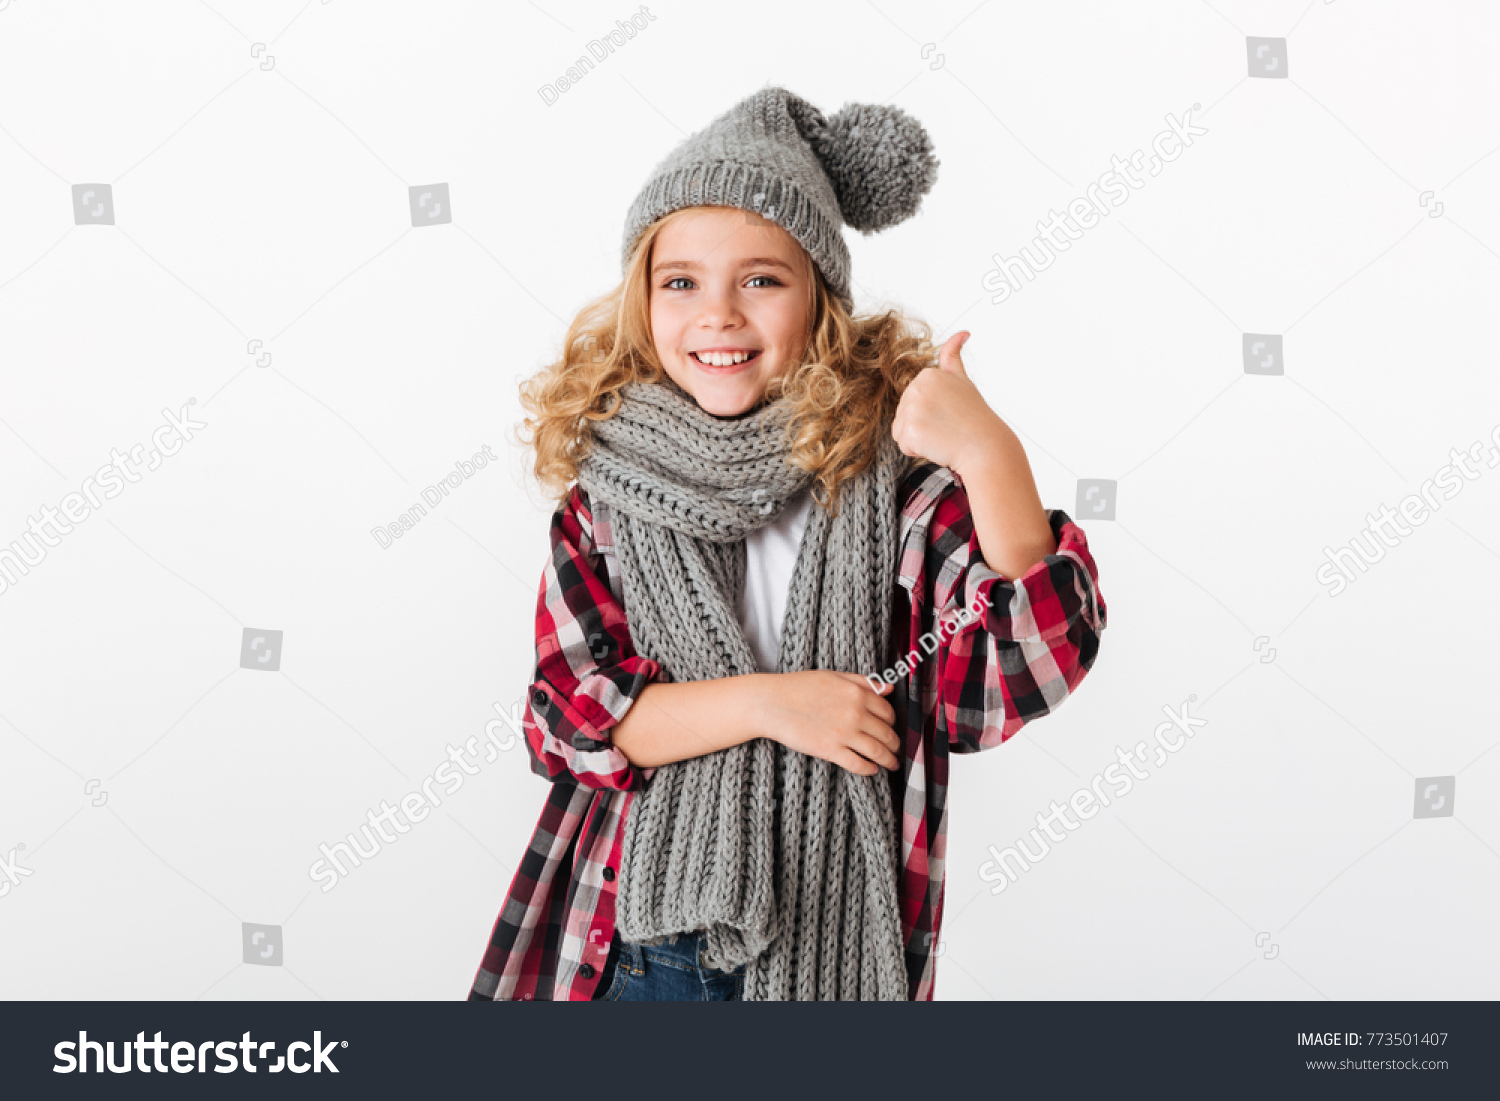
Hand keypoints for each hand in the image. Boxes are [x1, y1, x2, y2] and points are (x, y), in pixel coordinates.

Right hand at [754, 671, 899, 774]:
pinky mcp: (831, 750)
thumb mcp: (833, 676)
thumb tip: (887, 688)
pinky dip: (870, 769)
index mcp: (857, 693)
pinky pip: (859, 764)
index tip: (890, 728)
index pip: (888, 712)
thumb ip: (862, 682)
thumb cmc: (799, 686)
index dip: (892, 722)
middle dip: (895, 744)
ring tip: (892, 764)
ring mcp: (844, 733)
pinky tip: (872, 769)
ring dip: (889, 760)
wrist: (771, 703)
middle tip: (896, 750)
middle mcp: (855, 713)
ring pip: (878, 751)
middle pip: (887, 733)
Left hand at [890, 331, 1006, 474]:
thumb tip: (962, 332)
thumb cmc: (975, 417)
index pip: (912, 400)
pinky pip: (903, 445)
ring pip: (901, 430)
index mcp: (927, 375)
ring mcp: (912, 409)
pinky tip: (937, 444)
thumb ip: (953, 357)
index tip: (950, 412)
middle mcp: (917, 388)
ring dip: (919, 439)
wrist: (985, 445)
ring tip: (942, 435)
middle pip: (903, 414)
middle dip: (922, 425)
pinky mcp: (909, 430)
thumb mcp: (963, 381)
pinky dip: (917, 450)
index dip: (930, 412)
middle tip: (947, 426)